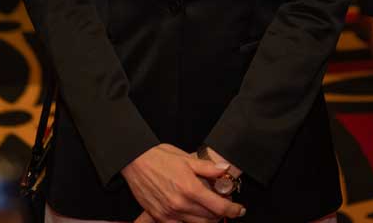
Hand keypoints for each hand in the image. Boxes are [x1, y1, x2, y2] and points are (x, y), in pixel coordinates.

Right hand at [121, 144, 244, 221]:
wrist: (134, 160)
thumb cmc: (159, 156)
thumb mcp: (186, 158)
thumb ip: (208, 168)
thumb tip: (225, 170)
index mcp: (190, 188)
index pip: (219, 207)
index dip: (233, 210)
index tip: (239, 210)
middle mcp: (181, 205)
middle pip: (210, 218)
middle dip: (221, 213)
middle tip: (222, 203)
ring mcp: (170, 213)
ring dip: (207, 219)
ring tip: (209, 208)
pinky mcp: (160, 217)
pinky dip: (190, 222)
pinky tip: (192, 213)